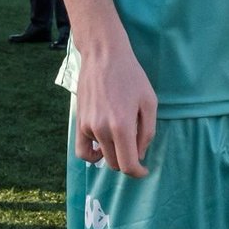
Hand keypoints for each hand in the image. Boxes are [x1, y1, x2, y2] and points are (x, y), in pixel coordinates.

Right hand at [73, 40, 157, 176]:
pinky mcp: (79, 122)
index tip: (144, 170)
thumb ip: (147, 132)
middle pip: (115, 163)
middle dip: (128, 161)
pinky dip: (93, 154)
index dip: (138, 172)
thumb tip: (139, 154)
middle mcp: (102, 130)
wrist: (103, 56)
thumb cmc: (131, 76)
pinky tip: (102, 147)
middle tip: (137, 147)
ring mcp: (88, 127)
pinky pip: (83, 150)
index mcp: (122, 126)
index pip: (128, 165)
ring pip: (102, 156)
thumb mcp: (149, 102)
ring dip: (114, 154)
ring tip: (123, 138)